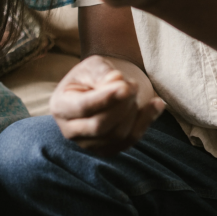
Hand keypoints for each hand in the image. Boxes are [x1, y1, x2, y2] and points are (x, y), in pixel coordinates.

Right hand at [49, 55, 164, 155]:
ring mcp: (88, 145)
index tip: (125, 86)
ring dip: (133, 110)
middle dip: (122, 105)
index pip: (83, 107)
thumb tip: (117, 82)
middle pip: (100, 126)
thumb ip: (103, 72)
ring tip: (133, 89)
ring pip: (117, 135)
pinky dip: (146, 121)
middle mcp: (70, 130)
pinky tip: (156, 103)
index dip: (105, 99)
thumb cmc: (93, 75)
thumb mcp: (93, 65)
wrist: (98, 88)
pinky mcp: (107, 150)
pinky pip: (130, 141)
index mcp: (60, 106)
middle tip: (132, 84)